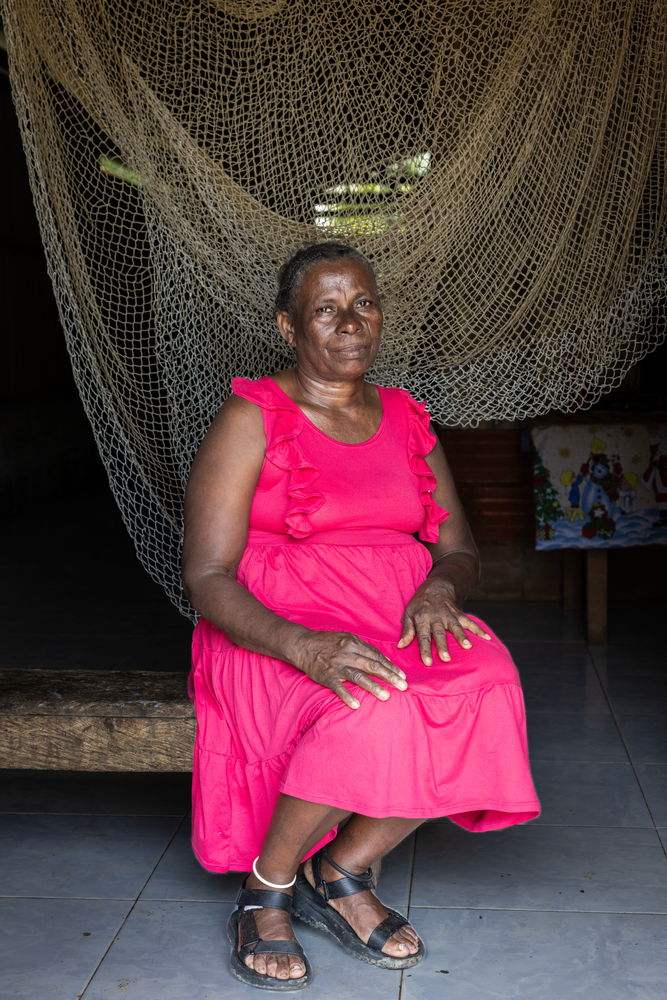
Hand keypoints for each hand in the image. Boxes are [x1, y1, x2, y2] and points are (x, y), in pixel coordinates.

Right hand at [291, 630, 407, 709]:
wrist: (303, 645)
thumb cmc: (328, 643)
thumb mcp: (347, 639)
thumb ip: (364, 649)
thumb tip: (383, 660)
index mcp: (354, 643)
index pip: (377, 656)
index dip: (391, 667)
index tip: (402, 676)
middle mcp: (347, 653)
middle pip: (372, 666)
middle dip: (389, 676)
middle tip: (403, 687)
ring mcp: (336, 665)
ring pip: (358, 676)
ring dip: (373, 687)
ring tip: (386, 696)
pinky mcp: (326, 676)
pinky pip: (338, 688)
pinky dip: (347, 696)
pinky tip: (356, 705)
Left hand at [398, 578, 490, 664]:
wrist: (435, 587)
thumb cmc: (419, 604)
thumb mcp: (408, 614)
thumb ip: (406, 630)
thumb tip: (401, 646)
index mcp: (422, 619)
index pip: (423, 636)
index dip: (425, 649)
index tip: (428, 662)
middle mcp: (436, 617)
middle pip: (439, 633)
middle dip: (443, 646)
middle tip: (446, 659)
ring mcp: (449, 615)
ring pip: (455, 627)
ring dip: (462, 636)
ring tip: (468, 646)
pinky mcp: (459, 614)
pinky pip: (470, 622)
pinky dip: (479, 629)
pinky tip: (487, 638)